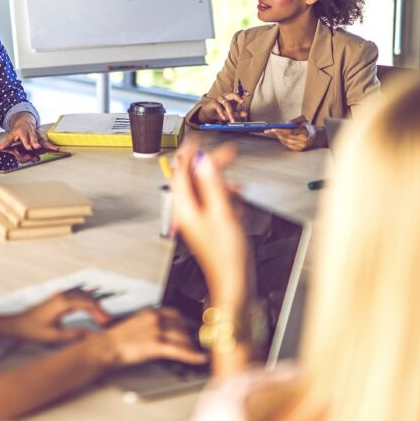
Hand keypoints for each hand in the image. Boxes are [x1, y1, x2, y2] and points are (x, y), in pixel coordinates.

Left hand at [0, 112, 57, 151]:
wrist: (24, 121)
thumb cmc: (18, 130)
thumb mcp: (11, 135)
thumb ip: (7, 142)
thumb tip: (0, 147)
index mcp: (22, 131)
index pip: (24, 137)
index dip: (27, 142)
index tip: (29, 147)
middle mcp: (30, 132)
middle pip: (33, 138)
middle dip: (36, 142)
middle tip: (37, 147)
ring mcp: (36, 134)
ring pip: (41, 139)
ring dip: (47, 145)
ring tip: (53, 149)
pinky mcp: (40, 137)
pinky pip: (45, 142)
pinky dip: (50, 145)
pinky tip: (55, 149)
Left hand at [6, 290, 110, 343]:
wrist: (16, 325)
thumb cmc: (32, 330)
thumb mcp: (54, 336)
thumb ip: (75, 335)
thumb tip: (93, 336)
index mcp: (62, 302)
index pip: (88, 304)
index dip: (100, 313)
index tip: (107, 324)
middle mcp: (62, 296)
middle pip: (88, 299)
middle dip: (100, 310)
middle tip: (108, 323)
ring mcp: (60, 296)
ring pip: (83, 297)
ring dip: (94, 307)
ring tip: (103, 320)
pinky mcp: (58, 299)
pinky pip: (77, 299)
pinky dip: (87, 306)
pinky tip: (92, 314)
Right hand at [98, 308, 207, 366]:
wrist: (106, 347)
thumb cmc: (116, 339)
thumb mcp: (134, 324)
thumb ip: (149, 325)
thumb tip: (160, 331)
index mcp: (149, 313)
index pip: (174, 314)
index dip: (184, 322)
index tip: (189, 328)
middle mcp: (155, 319)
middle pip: (181, 326)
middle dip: (189, 336)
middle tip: (194, 343)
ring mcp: (156, 332)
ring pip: (183, 338)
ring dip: (191, 346)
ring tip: (197, 353)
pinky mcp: (156, 345)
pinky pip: (180, 350)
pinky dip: (192, 355)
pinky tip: (199, 358)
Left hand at [171, 137, 249, 304]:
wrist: (235, 282)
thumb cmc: (228, 255)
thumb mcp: (223, 212)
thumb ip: (213, 184)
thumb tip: (204, 162)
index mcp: (185, 207)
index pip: (181, 171)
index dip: (190, 152)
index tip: (198, 138)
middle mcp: (188, 211)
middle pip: (195, 178)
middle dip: (213, 167)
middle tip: (231, 155)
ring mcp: (198, 219)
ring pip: (209, 190)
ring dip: (224, 189)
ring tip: (238, 197)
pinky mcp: (209, 225)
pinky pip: (217, 204)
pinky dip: (228, 202)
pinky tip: (238, 211)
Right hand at [197, 91, 248, 122]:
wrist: (210, 113)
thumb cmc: (222, 111)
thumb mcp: (231, 113)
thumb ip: (238, 113)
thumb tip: (246, 113)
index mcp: (232, 97)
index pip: (238, 93)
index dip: (243, 92)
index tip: (248, 94)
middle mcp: (226, 96)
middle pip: (233, 94)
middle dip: (238, 98)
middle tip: (242, 102)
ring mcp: (220, 99)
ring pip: (226, 103)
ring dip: (230, 112)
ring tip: (233, 119)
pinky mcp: (214, 103)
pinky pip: (218, 107)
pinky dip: (222, 113)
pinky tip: (224, 117)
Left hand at [264, 115, 321, 151]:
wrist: (316, 137)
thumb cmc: (307, 127)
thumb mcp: (303, 120)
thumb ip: (295, 120)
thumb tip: (286, 124)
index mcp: (305, 132)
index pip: (290, 131)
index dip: (280, 130)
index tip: (272, 129)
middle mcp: (303, 140)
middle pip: (286, 137)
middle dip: (278, 133)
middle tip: (270, 130)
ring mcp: (301, 146)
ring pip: (286, 142)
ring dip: (279, 137)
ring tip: (275, 132)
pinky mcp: (299, 150)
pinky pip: (287, 145)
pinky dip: (283, 141)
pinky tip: (281, 136)